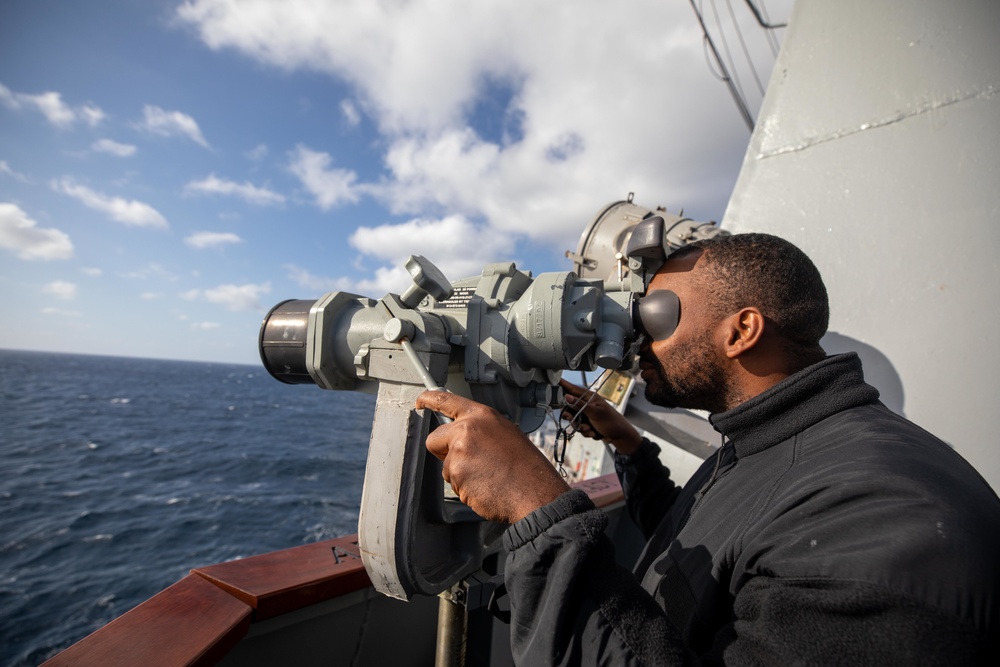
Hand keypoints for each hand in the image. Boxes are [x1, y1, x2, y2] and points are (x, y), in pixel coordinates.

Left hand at [416, 391, 570, 523]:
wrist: (535, 492)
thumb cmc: (526, 467)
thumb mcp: (506, 434)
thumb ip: (480, 431)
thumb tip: (464, 438)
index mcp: (482, 416)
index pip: (446, 400)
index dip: (428, 400)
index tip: (420, 402)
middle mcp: (467, 430)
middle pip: (435, 439)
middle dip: (444, 453)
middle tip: (469, 463)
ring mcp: (460, 452)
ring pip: (446, 466)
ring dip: (461, 475)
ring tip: (488, 477)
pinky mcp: (457, 474)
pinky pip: (454, 484)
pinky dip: (466, 489)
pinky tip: (486, 487)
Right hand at [560, 379, 643, 454]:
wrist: (620, 436)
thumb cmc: (611, 422)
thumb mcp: (595, 413)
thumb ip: (579, 405)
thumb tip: (566, 396)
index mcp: (590, 398)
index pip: (573, 389)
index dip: (563, 385)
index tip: (553, 381)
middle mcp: (587, 405)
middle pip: (570, 408)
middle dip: (573, 418)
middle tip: (573, 420)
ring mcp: (587, 415)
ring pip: (574, 421)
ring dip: (582, 427)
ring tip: (591, 429)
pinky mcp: (588, 424)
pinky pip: (580, 428)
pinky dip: (586, 432)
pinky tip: (595, 433)